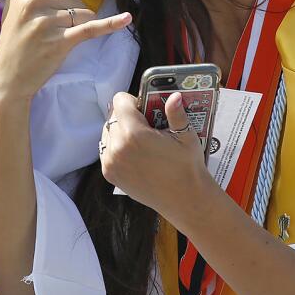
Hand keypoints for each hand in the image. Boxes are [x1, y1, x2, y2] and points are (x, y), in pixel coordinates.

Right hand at [0, 0, 130, 100]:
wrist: (9, 77)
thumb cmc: (13, 38)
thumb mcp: (11, 2)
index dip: (64, 3)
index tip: (46, 17)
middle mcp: (35, 3)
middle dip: (72, 15)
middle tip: (50, 32)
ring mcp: (48, 23)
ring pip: (85, 14)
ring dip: (78, 27)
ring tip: (57, 40)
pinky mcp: (61, 42)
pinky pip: (91, 28)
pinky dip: (111, 24)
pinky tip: (127, 19)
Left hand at [100, 92, 216, 222]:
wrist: (184, 199)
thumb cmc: (187, 166)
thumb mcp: (186, 136)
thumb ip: (176, 113)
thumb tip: (174, 95)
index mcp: (134, 134)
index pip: (120, 101)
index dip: (134, 101)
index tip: (146, 109)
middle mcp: (117, 147)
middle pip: (113, 116)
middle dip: (128, 116)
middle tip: (147, 125)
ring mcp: (111, 162)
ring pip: (108, 132)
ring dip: (121, 130)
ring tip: (141, 140)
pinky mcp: (110, 174)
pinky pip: (107, 149)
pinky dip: (117, 146)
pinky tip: (135, 152)